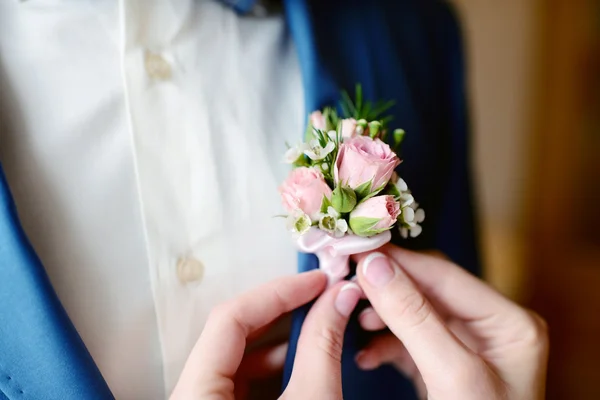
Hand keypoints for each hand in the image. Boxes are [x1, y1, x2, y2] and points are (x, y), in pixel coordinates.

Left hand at [170, 270, 362, 399]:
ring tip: (322, 327)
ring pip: (240, 359)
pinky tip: (307, 362)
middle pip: (233, 335)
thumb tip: (341, 295)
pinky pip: (244, 382)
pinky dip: (277, 369)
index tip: (316, 281)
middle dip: (282, 314)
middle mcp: (192, 396)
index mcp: (196, 393)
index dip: (276, 293)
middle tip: (322, 297)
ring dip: (283, 342)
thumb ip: (322, 346)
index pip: (228, 319)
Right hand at [353, 246, 547, 399]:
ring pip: (412, 314)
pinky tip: (364, 353)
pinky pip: (408, 342)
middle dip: (385, 288)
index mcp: (508, 322)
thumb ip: (414, 318)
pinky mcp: (443, 368)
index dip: (398, 260)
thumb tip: (375, 267)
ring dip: (380, 315)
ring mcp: (466, 349)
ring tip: (354, 318)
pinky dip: (383, 345)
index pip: (444, 273)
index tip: (357, 250)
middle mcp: (490, 329)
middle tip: (347, 279)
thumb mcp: (453, 376)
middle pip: (426, 290)